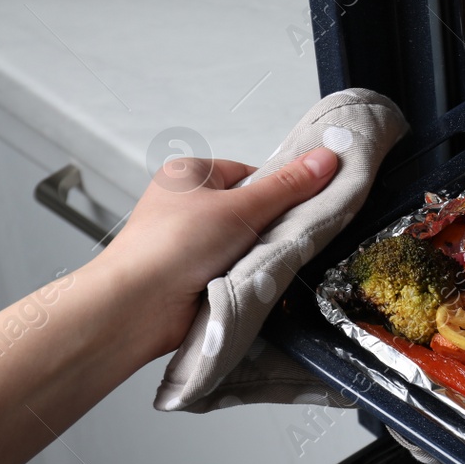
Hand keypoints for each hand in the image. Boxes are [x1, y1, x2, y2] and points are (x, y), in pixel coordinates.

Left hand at [97, 149, 339, 357]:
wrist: (138, 306)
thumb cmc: (172, 245)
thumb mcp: (242, 207)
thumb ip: (288, 186)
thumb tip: (327, 157)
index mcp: (189, 175)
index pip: (251, 174)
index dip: (277, 191)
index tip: (298, 207)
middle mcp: (185, 206)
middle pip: (251, 211)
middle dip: (268, 229)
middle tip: (280, 240)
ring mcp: (189, 242)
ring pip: (245, 244)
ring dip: (257, 257)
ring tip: (257, 265)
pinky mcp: (194, 275)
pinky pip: (234, 270)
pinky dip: (244, 278)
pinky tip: (247, 284)